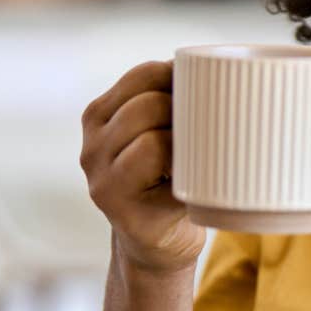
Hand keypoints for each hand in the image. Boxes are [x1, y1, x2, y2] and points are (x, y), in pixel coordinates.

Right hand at [81, 60, 205, 275]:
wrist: (159, 244)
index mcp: (98, 117)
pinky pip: (162, 178)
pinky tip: (197, 179)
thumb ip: (171, 101)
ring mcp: (103, 183)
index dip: (181, 78)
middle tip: (211, 130)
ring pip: (151, 138)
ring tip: (200, 157)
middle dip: (186, 111)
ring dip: (186, 143)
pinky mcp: (124, 213)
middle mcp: (91, 147)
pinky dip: (186, 172)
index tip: (207, 94)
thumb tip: (219, 66)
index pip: (143, 75)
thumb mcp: (159, 131)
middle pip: (148, 104)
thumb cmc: (171, 178)